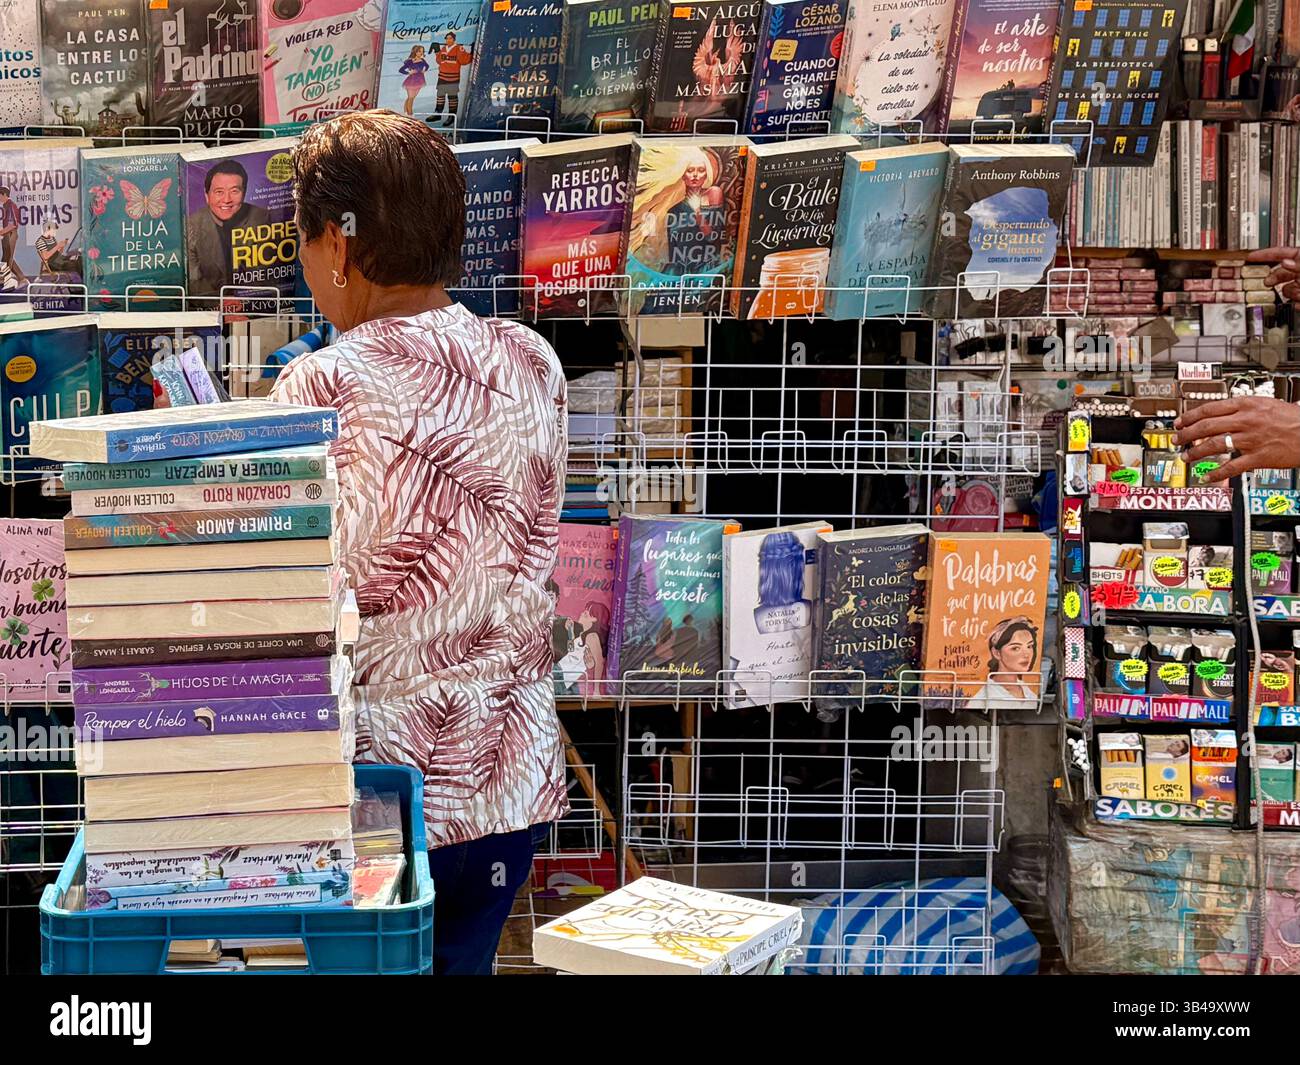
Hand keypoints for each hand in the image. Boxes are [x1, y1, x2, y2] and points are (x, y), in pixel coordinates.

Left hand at [1174, 396, 1299, 479]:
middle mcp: (1246, 420)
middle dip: (1187, 434)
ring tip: (1186, 457)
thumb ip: (1244, 408)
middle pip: (1206, 426)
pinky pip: (1232, 466)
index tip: (1179, 421)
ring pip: (1214, 445)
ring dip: (1196, 452)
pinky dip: (1217, 473)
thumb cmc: (1294, 418)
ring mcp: (1251, 439)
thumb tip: (1222, 413)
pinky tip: (1207, 477)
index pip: (1210, 408)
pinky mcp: (1259, 457)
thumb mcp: (1267, 404)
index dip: (1190, 416)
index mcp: (1247, 404)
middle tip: (1176, 439)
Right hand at [1247, 246, 1299, 301]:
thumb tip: (1285, 263)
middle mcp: (1299, 270)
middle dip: (1273, 279)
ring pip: (1286, 290)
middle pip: (1279, 273)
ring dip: (1290, 293)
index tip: (1250, 257)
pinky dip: (1296, 303)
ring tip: (1297, 293)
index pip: (1279, 253)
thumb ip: (1296, 265)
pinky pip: (1293, 302)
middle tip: (1266, 282)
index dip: (1263, 255)